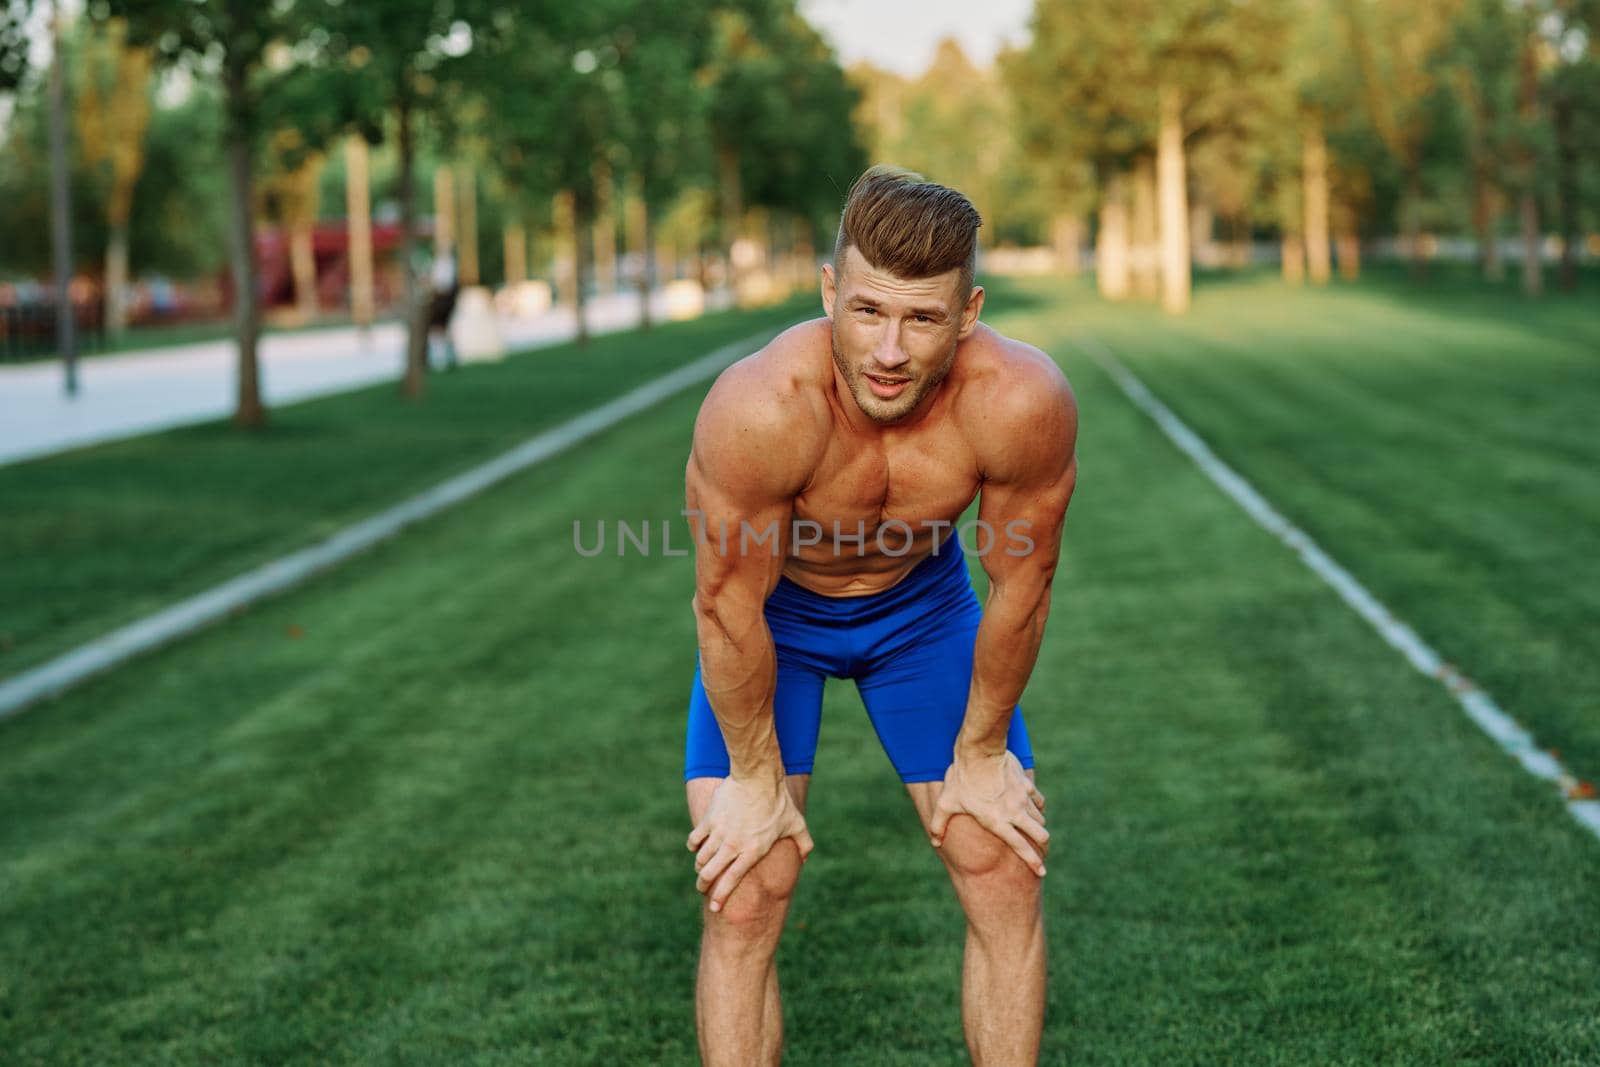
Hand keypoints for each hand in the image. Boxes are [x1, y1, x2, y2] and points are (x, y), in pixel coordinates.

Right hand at [686, 774, 813, 912]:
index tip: (715, 908)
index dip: (720, 897)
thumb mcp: (796, 824)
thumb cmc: (778, 801)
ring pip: (700, 859)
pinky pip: (694, 839)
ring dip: (699, 866)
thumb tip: (806, 859)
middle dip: (703, 885)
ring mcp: (719, 833)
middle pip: (709, 874)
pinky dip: (693, 846)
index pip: (731, 881)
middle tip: (703, 888)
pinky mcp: (709, 820)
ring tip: (701, 868)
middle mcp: (733, 846)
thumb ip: (804, 843)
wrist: (757, 777)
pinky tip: (696, 847)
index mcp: (752, 852)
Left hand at [929, 750, 1047, 876]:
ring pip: (1039, 819)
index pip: (1020, 847)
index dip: (1033, 861)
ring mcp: (1022, 799)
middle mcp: (1014, 813)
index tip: (1041, 871)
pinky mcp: (1026, 784)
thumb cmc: (961, 779)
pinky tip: (1032, 807)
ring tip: (1034, 830)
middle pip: (1039, 835)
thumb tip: (934, 841)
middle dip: (1043, 845)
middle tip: (1042, 850)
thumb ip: (939, 824)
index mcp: (997, 822)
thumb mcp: (946, 803)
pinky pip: (1038, 800)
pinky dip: (1037, 807)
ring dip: (1039, 826)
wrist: (979, 752)